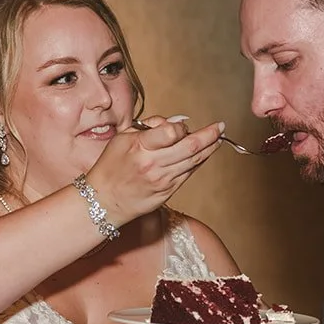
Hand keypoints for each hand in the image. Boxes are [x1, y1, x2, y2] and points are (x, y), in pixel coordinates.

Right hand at [83, 115, 222, 223]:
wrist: (103, 201)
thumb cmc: (110, 167)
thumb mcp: (122, 138)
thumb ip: (149, 127)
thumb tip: (174, 123)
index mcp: (139, 147)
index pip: (172, 132)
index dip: (181, 127)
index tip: (183, 125)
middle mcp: (153, 164)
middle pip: (190, 147)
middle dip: (210, 135)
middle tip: (220, 126)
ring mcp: (162, 180)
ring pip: (194, 161)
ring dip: (209, 149)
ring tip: (219, 139)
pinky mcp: (168, 192)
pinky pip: (188, 174)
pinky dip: (198, 162)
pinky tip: (204, 154)